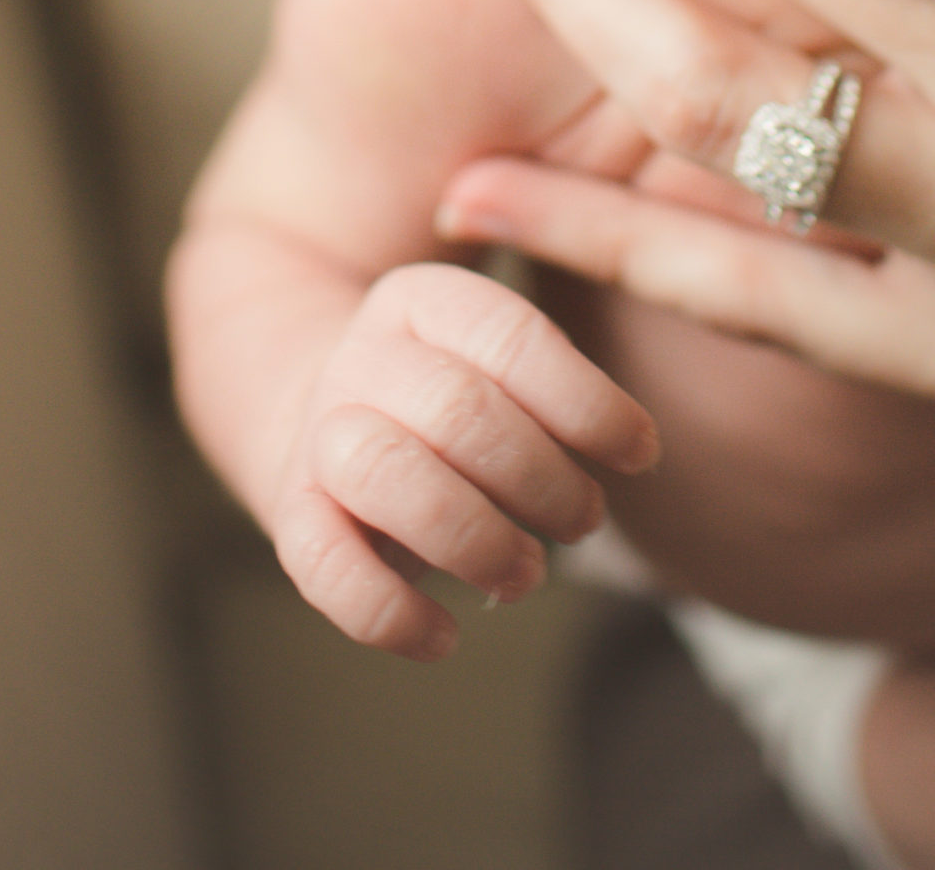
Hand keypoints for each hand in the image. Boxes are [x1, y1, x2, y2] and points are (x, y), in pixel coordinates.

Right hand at [268, 262, 657, 659]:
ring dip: (474, 539)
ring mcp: (320, 433)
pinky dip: (389, 612)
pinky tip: (445, 636)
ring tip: (525, 572)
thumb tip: (644, 448)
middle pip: (459, 412)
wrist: (313, 410)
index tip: (643, 453)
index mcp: (427, 298)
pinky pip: (323, 567)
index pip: (511, 337)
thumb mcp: (504, 354)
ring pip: (389, 476)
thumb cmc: (460, 395)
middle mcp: (365, 354)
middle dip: (541, 481)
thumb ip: (566, 379)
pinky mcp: (290, 517)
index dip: (586, 402)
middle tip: (585, 520)